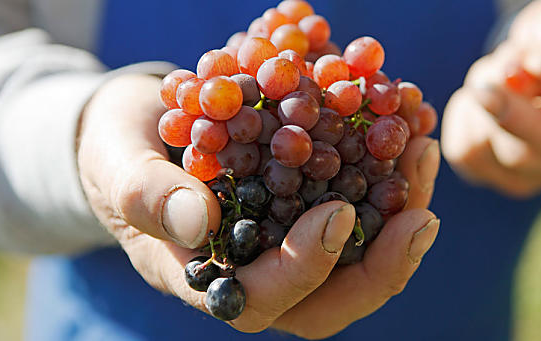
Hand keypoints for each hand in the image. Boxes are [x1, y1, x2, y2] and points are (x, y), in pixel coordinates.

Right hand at [77, 74, 440, 338]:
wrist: (141, 130)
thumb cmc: (119, 153)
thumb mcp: (118, 166)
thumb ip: (146, 195)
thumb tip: (197, 223)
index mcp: (207, 279)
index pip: (262, 299)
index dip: (306, 268)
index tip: (337, 213)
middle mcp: (257, 273)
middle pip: (330, 298)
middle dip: (383, 264)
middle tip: (420, 215)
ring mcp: (287, 245)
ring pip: (358, 260)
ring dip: (400, 217)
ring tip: (422, 158)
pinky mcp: (308, 208)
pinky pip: (362, 209)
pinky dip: (391, 180)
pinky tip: (409, 137)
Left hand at [442, 0, 540, 196]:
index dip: (521, 120)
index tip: (484, 91)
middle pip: (516, 152)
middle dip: (497, 97)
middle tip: (513, 55)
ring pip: (482, 152)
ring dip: (480, 101)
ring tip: (511, 75)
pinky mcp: (500, 177)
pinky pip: (462, 152)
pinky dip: (465, 117)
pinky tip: (492, 96)